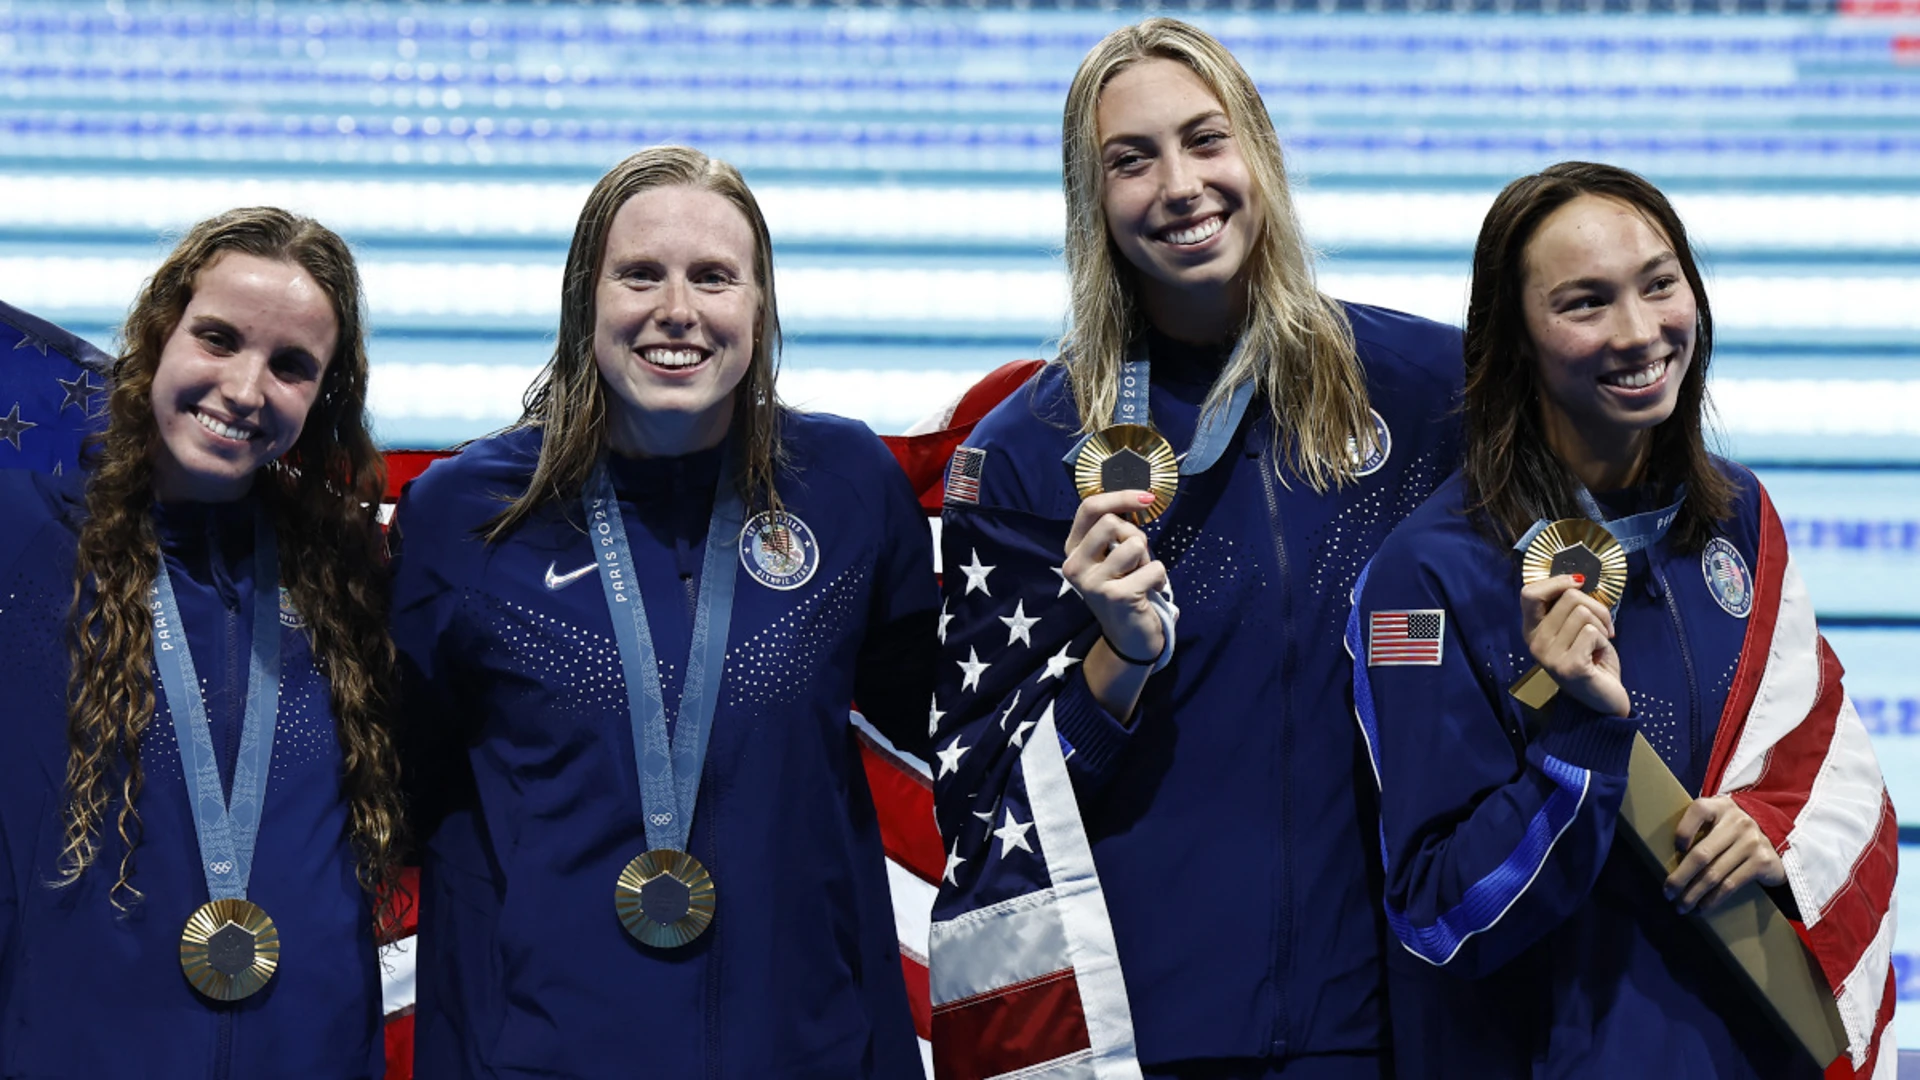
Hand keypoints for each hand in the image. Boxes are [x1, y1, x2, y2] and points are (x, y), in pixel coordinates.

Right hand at [1063, 490, 1167, 663]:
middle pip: (1113, 523)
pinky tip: (1149, 593)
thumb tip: (1140, 496)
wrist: (1128, 638)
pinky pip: (1154, 568)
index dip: (1120, 496)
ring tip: (1141, 578)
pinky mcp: (1116, 596)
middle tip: (1137, 561)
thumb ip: (1115, 531)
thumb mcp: (1112, 557)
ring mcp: (1092, 582)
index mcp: (1072, 550)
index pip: (1089, 508)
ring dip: (1148, 559)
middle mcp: (1074, 565)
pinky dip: (1160, 578)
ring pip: (1135, 543)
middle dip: (1136, 536)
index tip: (1147, 497)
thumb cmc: (1125, 589)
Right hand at [1520, 575, 1628, 717]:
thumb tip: (1577, 579)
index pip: (1529, 593)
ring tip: (1599, 644)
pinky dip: (1604, 640)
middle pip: (1569, 597)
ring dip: (1602, 626)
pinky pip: (1592, 632)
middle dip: (1596, 607)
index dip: (1556, 581)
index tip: (1579, 582)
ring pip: (1584, 613)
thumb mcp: (1574, 628)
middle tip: (1603, 627)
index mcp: (1532, 630)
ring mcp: (1549, 656)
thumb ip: (1569, 607)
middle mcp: (1534, 642)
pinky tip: (1598, 655)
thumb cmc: (1592, 660)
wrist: (1603, 700)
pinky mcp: (1568, 666)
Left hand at [1665, 796, 1786, 914]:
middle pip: (1702, 853)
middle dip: (1681, 877)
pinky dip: (1713, 899)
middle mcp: (1737, 822)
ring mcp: (1752, 842)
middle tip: (1667, 892)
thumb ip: (1696, 828)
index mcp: (1720, 806)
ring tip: (1681, 906)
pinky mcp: (1762, 862)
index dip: (1683, 831)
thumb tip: (1662, 855)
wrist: (1773, 842)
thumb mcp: (1716, 821)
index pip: (1698, 811)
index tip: (1675, 850)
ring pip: (1714, 874)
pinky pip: (1731, 885)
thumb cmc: (1730, 833)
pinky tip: (1702, 907)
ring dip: (1694, 894)